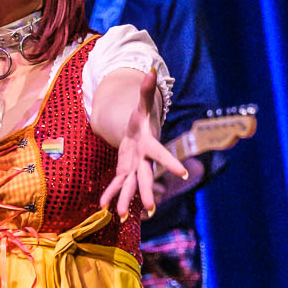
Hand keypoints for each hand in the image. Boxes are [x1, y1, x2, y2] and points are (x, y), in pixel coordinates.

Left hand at [99, 68, 187, 220]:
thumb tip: (150, 70)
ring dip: (126, 201)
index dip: (171, 163)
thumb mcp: (142, 105)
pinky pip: (118, 185)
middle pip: (146, 178)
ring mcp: (134, 168)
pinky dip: (110, 195)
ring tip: (121, 217)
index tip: (184, 173)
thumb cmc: (142, 119)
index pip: (162, 155)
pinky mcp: (125, 171)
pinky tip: (103, 208)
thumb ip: (146, 91)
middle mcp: (144, 161)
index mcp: (150, 145)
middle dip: (147, 193)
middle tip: (150, 208)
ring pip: (131, 187)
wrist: (139, 133)